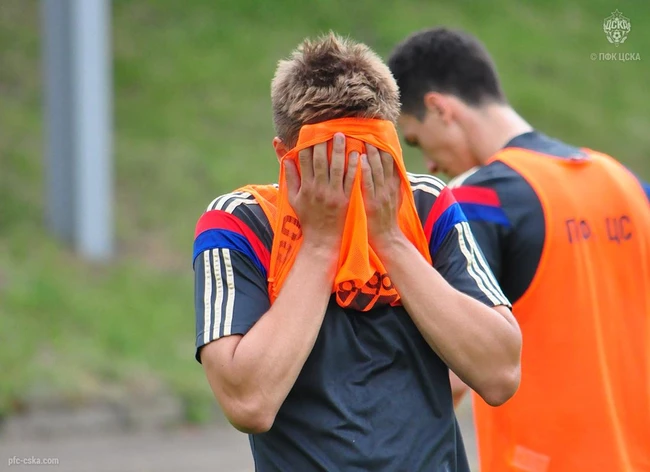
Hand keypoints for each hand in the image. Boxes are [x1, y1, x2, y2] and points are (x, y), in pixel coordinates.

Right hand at [284, 133, 358, 249]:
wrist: (322, 239)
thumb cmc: (307, 218)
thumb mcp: (293, 199)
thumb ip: (290, 178)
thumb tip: (286, 158)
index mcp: (305, 187)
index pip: (304, 161)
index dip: (307, 144)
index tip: (311, 132)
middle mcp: (318, 189)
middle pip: (320, 161)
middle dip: (324, 143)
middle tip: (329, 128)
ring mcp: (333, 194)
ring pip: (337, 167)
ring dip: (340, 150)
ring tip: (343, 135)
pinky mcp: (346, 199)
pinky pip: (351, 179)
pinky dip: (354, 166)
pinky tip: (357, 154)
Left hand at [360, 144, 403, 251]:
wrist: (386, 238)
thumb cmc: (384, 218)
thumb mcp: (391, 198)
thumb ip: (388, 182)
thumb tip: (385, 166)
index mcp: (392, 185)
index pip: (391, 161)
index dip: (385, 147)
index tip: (379, 134)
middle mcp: (388, 187)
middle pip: (384, 162)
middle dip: (376, 146)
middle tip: (368, 131)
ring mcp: (380, 195)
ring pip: (376, 169)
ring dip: (369, 153)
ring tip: (363, 139)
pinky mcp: (372, 202)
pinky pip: (368, 183)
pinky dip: (365, 170)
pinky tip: (359, 160)